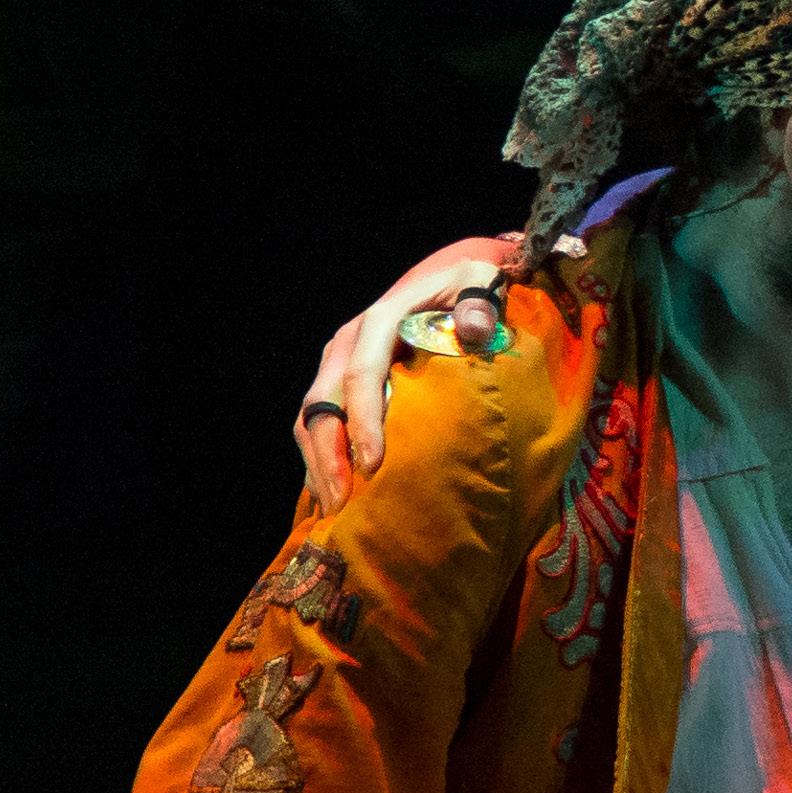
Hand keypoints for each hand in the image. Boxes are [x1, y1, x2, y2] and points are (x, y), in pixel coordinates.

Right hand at [293, 232, 524, 510]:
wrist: (448, 281)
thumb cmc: (469, 289)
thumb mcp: (480, 283)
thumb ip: (479, 302)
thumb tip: (474, 328)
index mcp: (380, 321)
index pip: (362, 373)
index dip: (363, 420)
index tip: (373, 463)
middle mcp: (348, 343)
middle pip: (322, 403)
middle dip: (328, 456)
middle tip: (344, 505)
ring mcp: (338, 364)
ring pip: (311, 419)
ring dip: (318, 465)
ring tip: (335, 512)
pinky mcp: (338, 384)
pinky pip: (317, 426)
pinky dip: (321, 461)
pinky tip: (334, 498)